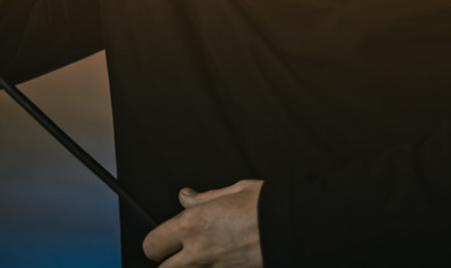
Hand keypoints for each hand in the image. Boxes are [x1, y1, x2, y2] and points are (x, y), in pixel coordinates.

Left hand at [142, 180, 263, 266]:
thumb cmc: (267, 204)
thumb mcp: (234, 191)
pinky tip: (223, 259)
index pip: (154, 243)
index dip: (156, 243)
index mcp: (194, 223)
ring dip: (189, 267)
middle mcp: (199, 251)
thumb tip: (185, 198)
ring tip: (202, 256)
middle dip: (168, 262)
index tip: (163, 240)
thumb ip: (204, 199)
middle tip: (178, 254)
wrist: (296, 226)